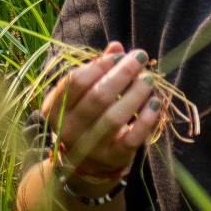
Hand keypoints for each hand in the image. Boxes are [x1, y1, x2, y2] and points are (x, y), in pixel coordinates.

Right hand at [39, 41, 163, 179]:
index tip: (120, 55)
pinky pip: (132, 137)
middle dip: (122, 74)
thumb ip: (97, 70)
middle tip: (140, 59)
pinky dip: (147, 119)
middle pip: (97, 96)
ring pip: (115, 116)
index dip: (99, 65)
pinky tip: (156, 103)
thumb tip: (116, 46)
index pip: (75, 81)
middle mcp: (69, 129)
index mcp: (55, 109)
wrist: (87, 164)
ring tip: (149, 79)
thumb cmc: (86, 118)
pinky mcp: (113, 157)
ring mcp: (90, 146)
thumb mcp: (83, 95)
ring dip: (136, 93)